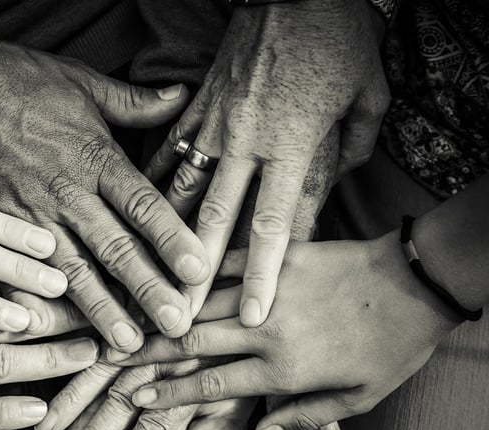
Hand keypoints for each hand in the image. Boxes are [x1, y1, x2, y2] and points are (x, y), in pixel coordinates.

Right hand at [0, 33, 210, 351]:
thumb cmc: (13, 80)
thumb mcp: (81, 82)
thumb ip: (133, 101)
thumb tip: (181, 95)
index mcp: (93, 157)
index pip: (143, 203)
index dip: (172, 238)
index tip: (199, 271)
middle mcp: (66, 192)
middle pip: (114, 247)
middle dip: (147, 289)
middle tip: (176, 326)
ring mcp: (29, 215)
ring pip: (72, 270)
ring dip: (101, 310)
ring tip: (128, 346)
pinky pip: (17, 272)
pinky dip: (36, 305)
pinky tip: (54, 334)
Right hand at [123, 235, 458, 429]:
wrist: (420, 284)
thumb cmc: (392, 348)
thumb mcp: (357, 399)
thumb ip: (303, 416)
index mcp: (284, 367)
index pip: (212, 385)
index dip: (169, 392)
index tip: (135, 396)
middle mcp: (267, 328)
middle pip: (192, 340)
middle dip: (148, 349)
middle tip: (111, 353)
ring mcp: (270, 287)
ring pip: (201, 300)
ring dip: (162, 309)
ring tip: (130, 314)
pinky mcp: (279, 255)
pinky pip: (227, 261)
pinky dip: (195, 268)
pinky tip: (168, 270)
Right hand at [146, 0, 388, 324]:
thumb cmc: (335, 34)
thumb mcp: (367, 91)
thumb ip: (352, 146)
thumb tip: (335, 181)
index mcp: (290, 143)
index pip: (272, 224)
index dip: (263, 274)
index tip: (255, 316)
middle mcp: (243, 141)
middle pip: (213, 220)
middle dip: (195, 273)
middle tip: (181, 317)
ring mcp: (212, 123)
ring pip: (178, 191)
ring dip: (162, 237)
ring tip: (147, 270)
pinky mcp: (194, 106)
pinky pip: (167, 150)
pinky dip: (154, 182)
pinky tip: (139, 209)